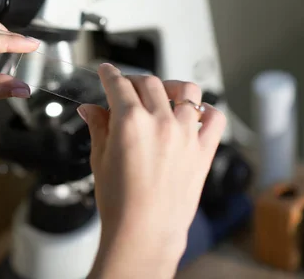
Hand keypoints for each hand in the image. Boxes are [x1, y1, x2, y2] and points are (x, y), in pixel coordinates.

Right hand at [79, 64, 225, 278]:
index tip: (107, 71)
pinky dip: (206, 111)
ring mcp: (186, 135)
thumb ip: (98, 127)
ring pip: (186, 90)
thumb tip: (90, 109)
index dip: (110, 74)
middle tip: (126, 89)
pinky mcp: (204, 150)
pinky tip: (194, 116)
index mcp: (130, 122)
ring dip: (171, 87)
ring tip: (162, 96)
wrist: (145, 232)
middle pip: (149, 82)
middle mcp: (160, 122)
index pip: (119, 84)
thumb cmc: (120, 202)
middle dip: (134, 81)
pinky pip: (214, 118)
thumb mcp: (101, 159)